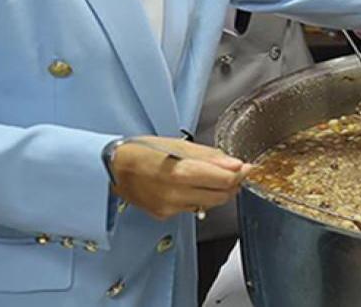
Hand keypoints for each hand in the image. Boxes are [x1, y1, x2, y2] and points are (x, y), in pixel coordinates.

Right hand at [110, 137, 251, 220]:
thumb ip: (210, 156)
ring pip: (208, 204)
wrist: (114, 168)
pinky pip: (191, 208)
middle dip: (231, 184)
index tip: (246, 167)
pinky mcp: (164, 215)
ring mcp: (170, 208)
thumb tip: (236, 164)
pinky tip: (190, 186)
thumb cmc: (145, 151)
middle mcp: (175, 194)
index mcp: (180, 172)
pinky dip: (197, 197)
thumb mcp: (178, 144)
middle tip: (233, 171)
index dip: (240, 174)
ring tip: (211, 176)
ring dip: (216, 192)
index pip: (224, 180)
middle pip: (220, 196)